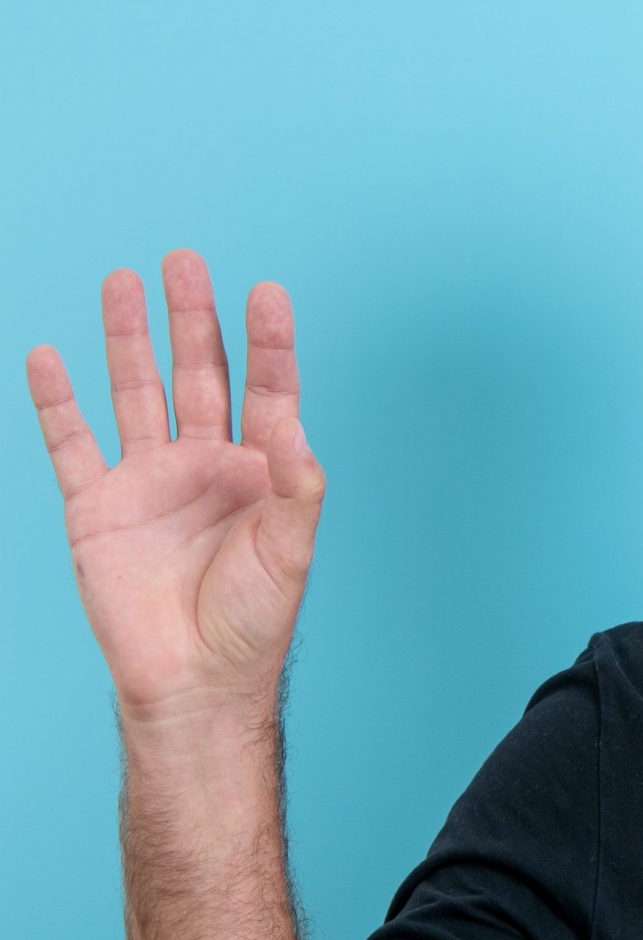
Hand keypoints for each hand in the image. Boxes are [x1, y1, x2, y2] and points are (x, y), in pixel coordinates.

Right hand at [26, 249, 326, 724]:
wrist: (194, 679)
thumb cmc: (254, 620)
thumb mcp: (292, 548)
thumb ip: (296, 484)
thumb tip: (294, 425)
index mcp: (258, 471)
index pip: (265, 390)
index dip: (267, 343)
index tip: (269, 292)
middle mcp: (204, 465)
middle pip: (197, 373)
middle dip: (193, 318)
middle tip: (186, 260)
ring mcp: (148, 481)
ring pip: (136, 391)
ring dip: (130, 338)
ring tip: (126, 279)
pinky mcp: (97, 506)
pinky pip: (70, 442)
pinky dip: (56, 400)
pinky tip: (48, 355)